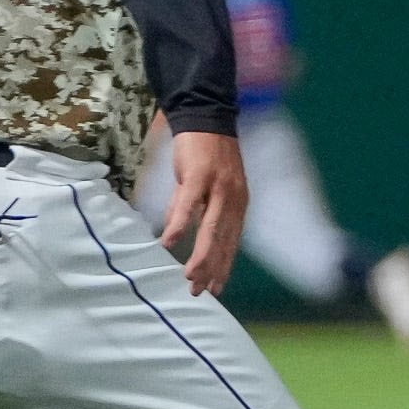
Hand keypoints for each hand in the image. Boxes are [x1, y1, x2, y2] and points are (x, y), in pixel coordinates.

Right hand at [159, 129, 247, 294]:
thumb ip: (191, 209)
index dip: (225, 265)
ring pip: (210, 228)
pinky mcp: (199, 176)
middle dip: (212, 268)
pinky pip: (189, 205)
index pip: (232, 241)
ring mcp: (218, 187)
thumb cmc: (204, 153)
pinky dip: (180, 224)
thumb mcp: (202, 186)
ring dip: (201, 254)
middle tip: (200, 291)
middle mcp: (233, 199)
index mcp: (238, 203)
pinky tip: (171, 242)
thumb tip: (176, 233)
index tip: (217, 287)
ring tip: (190, 276)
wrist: (205, 117)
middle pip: (223, 240)